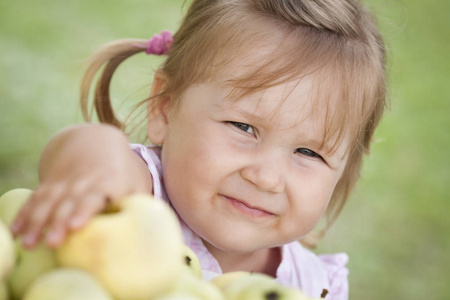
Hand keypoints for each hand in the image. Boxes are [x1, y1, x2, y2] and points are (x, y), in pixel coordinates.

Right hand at [10, 124, 151, 248]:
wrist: (95, 141)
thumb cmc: (122, 171)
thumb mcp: (135, 182)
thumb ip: (139, 203)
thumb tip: (151, 227)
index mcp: (108, 181)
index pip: (94, 196)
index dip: (84, 210)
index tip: (75, 225)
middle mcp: (84, 181)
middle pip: (68, 203)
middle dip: (58, 222)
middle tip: (51, 242)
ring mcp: (64, 182)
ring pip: (48, 202)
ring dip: (37, 222)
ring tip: (28, 242)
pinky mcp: (51, 184)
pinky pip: (35, 198)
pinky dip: (25, 214)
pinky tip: (16, 230)